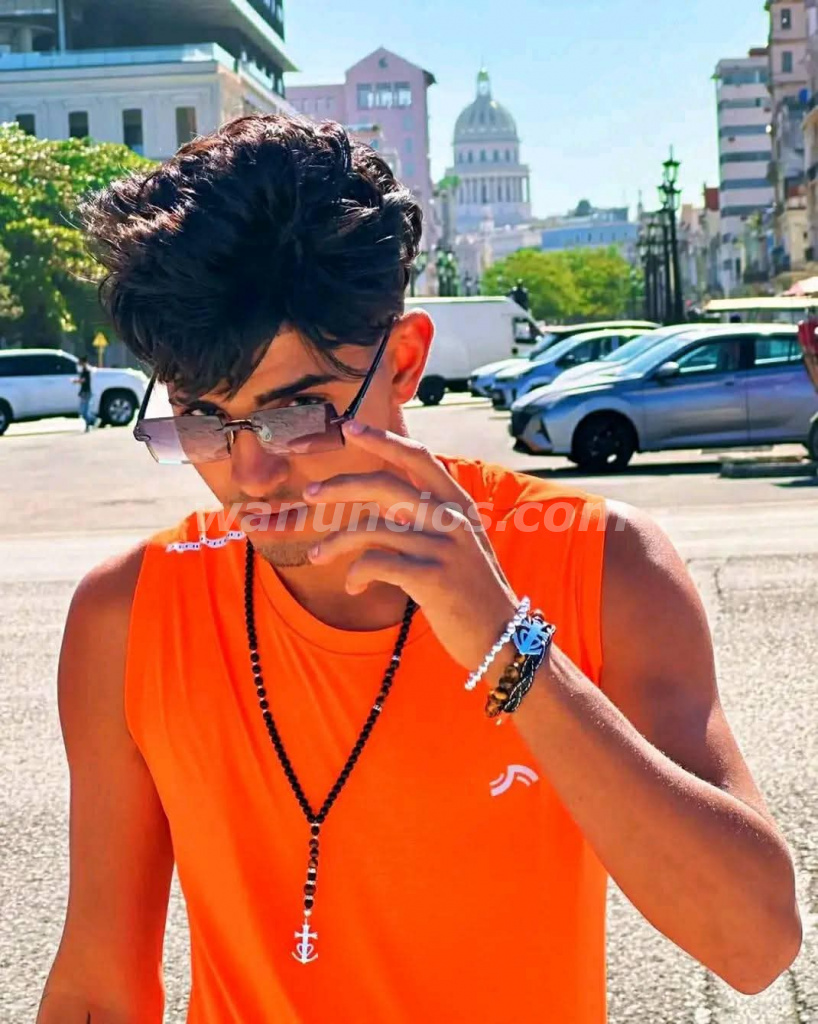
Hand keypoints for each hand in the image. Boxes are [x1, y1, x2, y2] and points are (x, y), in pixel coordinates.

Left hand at [302, 420, 518, 673]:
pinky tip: (354, 587)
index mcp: (459, 504)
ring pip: (370, 529)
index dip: (382, 440)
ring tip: (318, 556)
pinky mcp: (432, 578)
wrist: (502, 638)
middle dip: (340, 486)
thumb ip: (428, 520)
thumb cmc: (471, 593)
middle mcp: (453, 518)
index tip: (350, 428)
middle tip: (310, 493)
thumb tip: (383, 506)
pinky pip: (374, 564)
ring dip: (335, 543)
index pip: (418, 457)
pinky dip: (355, 574)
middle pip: (384, 486)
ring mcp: (444, 547)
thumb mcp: (459, 545)